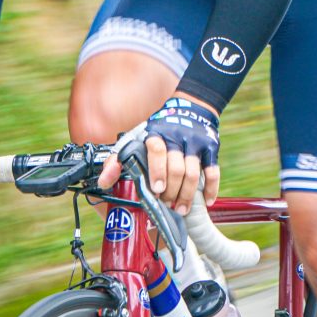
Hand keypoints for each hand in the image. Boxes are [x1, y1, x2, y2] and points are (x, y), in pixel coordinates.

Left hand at [99, 96, 219, 215]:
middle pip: (177, 168)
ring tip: (180, 208)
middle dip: (171, 191)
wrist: (191, 108)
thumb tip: (103, 183)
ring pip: (193, 173)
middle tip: (166, 203)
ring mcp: (195, 143)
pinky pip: (213, 171)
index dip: (158, 170)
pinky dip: (211, 188)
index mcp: (156, 133)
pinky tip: (206, 202)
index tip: (157, 189)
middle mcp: (177, 136)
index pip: (157, 150)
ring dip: (187, 195)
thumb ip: (119, 159)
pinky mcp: (211, 148)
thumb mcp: (136, 137)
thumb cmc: (158, 129)